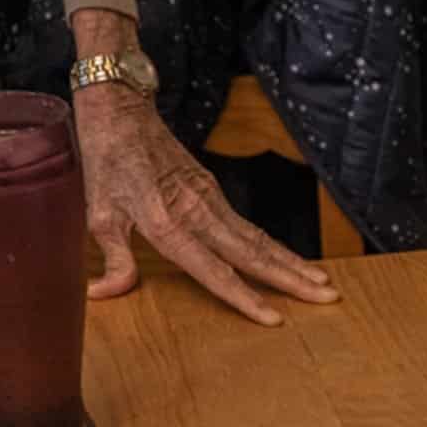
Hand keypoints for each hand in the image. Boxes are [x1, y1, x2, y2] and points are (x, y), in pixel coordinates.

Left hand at [69, 13, 338, 325]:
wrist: (120, 108)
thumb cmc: (105, 160)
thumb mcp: (97, 212)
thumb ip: (112, 258)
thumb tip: (102, 293)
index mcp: (167, 222)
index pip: (212, 269)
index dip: (242, 296)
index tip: (274, 318)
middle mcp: (197, 211)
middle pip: (252, 252)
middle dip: (291, 278)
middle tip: (328, 296)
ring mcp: (208, 196)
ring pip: (256, 237)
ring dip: (290, 261)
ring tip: (323, 282)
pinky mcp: (210, 187)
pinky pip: (246, 224)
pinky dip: (271, 245)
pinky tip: (286, 259)